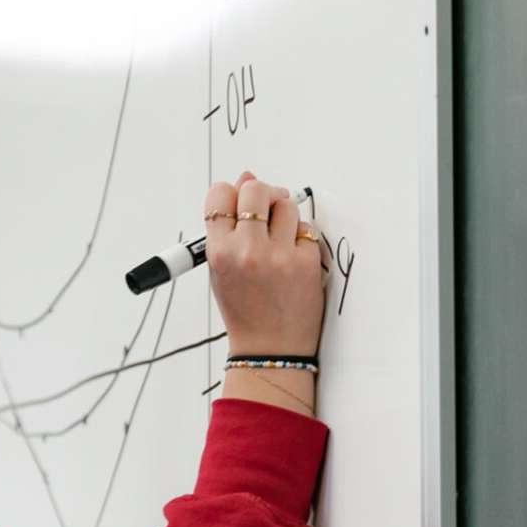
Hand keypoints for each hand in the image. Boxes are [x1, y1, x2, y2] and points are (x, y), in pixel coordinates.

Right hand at [203, 172, 325, 357]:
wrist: (270, 348)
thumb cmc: (245, 310)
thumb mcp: (220, 270)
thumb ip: (228, 227)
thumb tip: (245, 178)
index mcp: (219, 253)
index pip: (220, 195)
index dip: (229, 194)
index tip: (235, 202)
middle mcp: (248, 251)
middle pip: (256, 188)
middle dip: (260, 195)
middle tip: (262, 211)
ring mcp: (280, 256)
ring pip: (286, 204)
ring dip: (282, 215)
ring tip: (278, 238)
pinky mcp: (307, 262)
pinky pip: (307, 229)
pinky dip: (300, 237)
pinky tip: (292, 256)